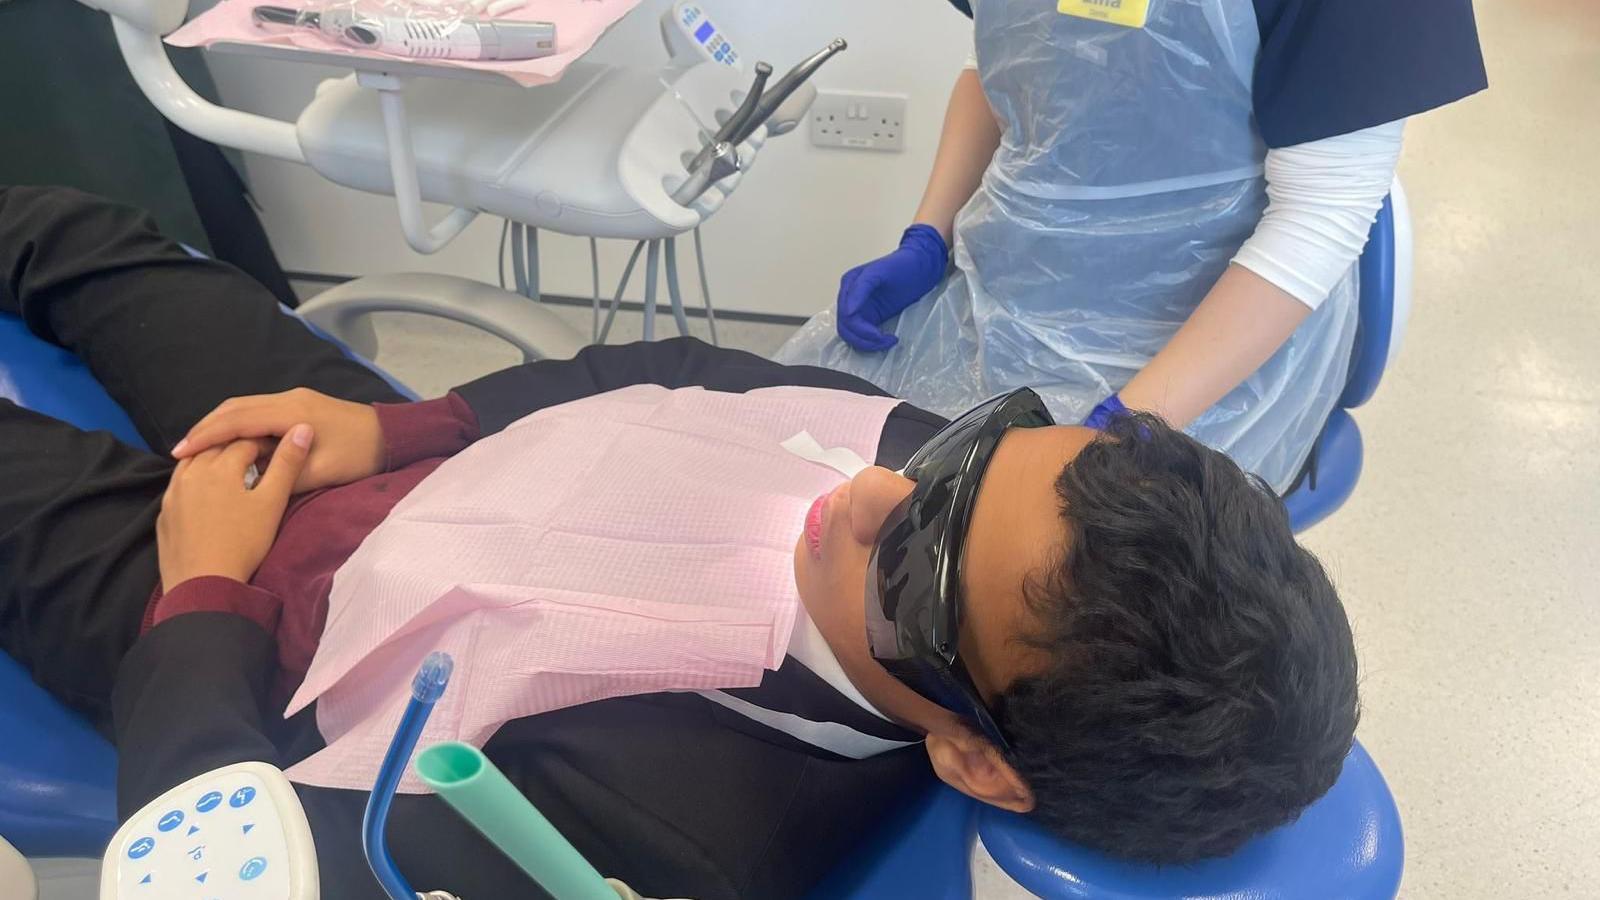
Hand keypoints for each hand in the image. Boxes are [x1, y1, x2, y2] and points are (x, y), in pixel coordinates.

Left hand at [158, 427, 312, 589]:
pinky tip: (202, 492)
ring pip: (191, 463)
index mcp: (220, 467)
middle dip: (235, 446)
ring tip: (228, 468)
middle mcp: (191, 473)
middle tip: (255, 457)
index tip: (277, 451)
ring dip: (210, 459)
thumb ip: (287, 463)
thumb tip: (302, 428)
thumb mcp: (272, 503)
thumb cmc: (244, 543)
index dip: (264, 443)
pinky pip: (177, 486)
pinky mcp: (164, 515)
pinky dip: (192, 480)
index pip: (244, 442)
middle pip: (214, 448)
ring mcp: (173, 495)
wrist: (203, 585)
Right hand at [172, 388, 382, 492]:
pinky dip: (238, 424)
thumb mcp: (319, 473)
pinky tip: (229, 443)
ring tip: (197, 448)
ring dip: (220, 425)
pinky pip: (258, 410)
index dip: (206, 437)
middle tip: (180, 452)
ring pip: (245, 406)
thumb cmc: (359, 457)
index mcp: (292, 412)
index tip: (180, 453)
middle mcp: (289, 398)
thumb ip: (281, 474)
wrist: (392, 437)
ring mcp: (294, 399)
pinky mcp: (299, 405)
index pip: (237, 421)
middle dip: (205, 429)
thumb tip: (247, 479)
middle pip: (235, 408)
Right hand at [836, 224, 949, 351]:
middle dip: (864, 339)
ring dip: (868, 343)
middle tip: (884, 340)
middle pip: (846, 328)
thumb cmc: (902, 265)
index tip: (878, 334)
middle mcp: (851, 297)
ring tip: (888, 341)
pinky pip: (864, 335)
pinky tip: (887, 339)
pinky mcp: (872, 316)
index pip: (845, 315)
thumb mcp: (879, 272)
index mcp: (849, 284)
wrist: (921, 266)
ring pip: (853, 335)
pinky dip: (873, 342)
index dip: (859, 329)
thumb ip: (860, 289)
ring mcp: (861, 308)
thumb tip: (849, 311)